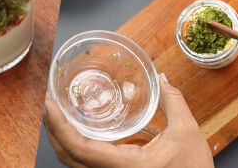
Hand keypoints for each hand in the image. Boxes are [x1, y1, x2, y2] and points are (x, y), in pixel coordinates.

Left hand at [44, 73, 213, 167]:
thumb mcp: (187, 132)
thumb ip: (173, 101)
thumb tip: (161, 78)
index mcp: (126, 166)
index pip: (80, 150)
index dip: (60, 127)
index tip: (50, 104)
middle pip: (68, 157)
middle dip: (54, 130)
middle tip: (50, 103)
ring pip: (74, 163)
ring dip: (62, 138)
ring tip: (58, 113)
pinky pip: (86, 163)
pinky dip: (75, 145)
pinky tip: (78, 128)